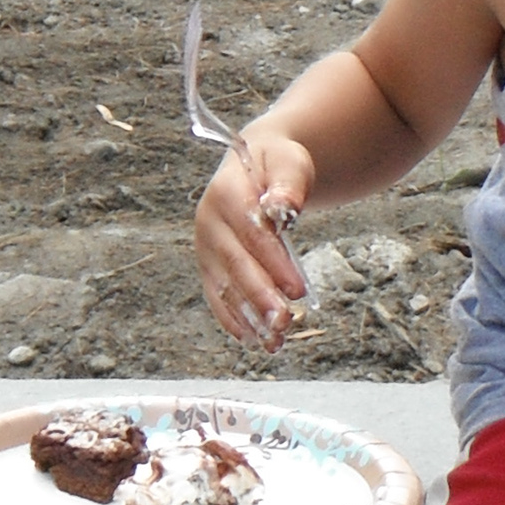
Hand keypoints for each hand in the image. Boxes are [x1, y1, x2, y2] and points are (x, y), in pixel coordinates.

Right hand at [194, 130, 312, 353]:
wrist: (257, 166)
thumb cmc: (278, 166)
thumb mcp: (288, 163)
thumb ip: (288, 185)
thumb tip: (284, 207)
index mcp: (227, 193)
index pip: (252, 233)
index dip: (274, 262)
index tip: (299, 290)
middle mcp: (209, 223)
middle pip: (235, 265)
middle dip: (259, 297)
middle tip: (283, 323)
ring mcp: (206, 247)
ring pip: (224, 286)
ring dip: (248, 317)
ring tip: (274, 341)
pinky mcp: (209, 266)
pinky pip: (217, 296)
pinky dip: (233, 320)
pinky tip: (252, 339)